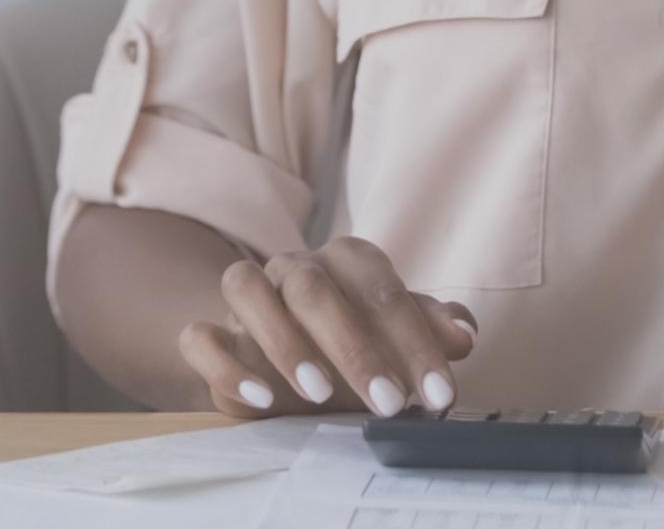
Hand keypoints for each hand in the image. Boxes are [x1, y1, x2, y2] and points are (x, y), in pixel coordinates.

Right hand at [176, 236, 478, 418]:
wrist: (279, 355)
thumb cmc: (351, 344)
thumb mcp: (395, 340)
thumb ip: (429, 331)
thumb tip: (463, 334)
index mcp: (347, 261)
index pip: (382, 288)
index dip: (414, 341)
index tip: (438, 392)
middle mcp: (294, 267)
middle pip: (315, 287)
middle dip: (356, 348)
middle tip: (388, 403)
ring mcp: (248, 295)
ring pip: (248, 290)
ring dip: (285, 342)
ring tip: (320, 393)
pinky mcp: (210, 332)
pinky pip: (199, 335)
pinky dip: (226, 364)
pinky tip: (261, 399)